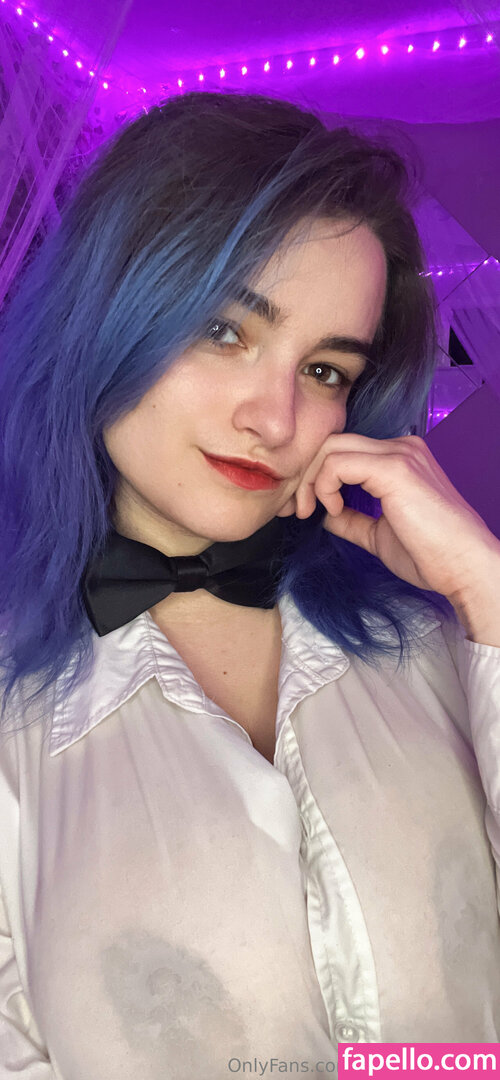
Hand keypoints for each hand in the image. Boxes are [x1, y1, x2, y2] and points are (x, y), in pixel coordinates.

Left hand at [288, 433, 499, 603]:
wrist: (464, 567)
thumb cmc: (431, 555)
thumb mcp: (379, 534)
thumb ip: (351, 519)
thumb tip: (324, 515)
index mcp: (401, 459)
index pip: (344, 450)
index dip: (316, 476)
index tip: (305, 509)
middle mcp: (401, 448)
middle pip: (333, 441)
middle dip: (307, 475)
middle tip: (299, 510)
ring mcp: (399, 454)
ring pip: (331, 447)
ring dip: (312, 480)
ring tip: (313, 512)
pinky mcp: (394, 468)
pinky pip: (338, 463)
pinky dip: (325, 485)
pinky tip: (332, 510)